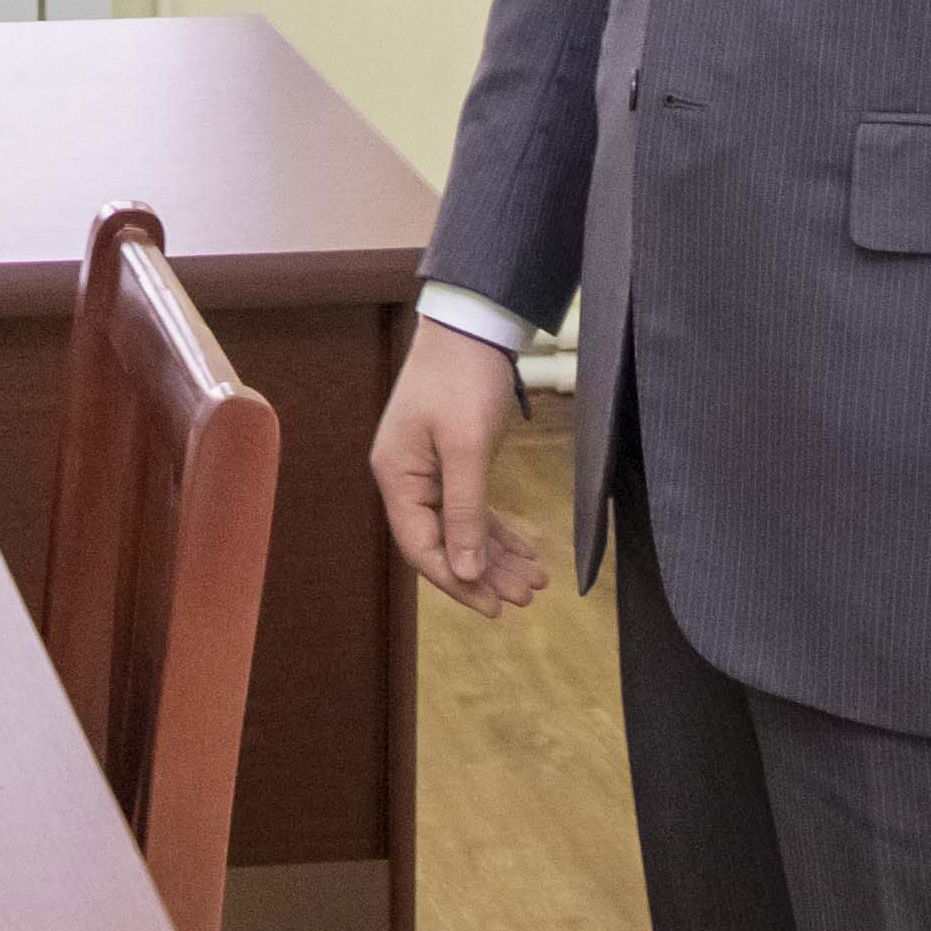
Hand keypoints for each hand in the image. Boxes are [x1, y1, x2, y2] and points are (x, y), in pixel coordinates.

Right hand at [372, 315, 554, 615]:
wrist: (473, 324)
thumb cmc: (463, 380)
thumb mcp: (467, 447)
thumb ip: (465, 512)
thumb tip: (466, 570)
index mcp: (397, 477)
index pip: (421, 546)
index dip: (456, 581)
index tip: (494, 606)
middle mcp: (406, 479)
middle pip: (442, 542)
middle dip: (484, 573)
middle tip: (526, 598)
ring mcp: (428, 470)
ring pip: (461, 528)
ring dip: (496, 556)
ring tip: (534, 582)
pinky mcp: (452, 460)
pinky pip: (472, 508)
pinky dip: (497, 530)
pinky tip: (525, 552)